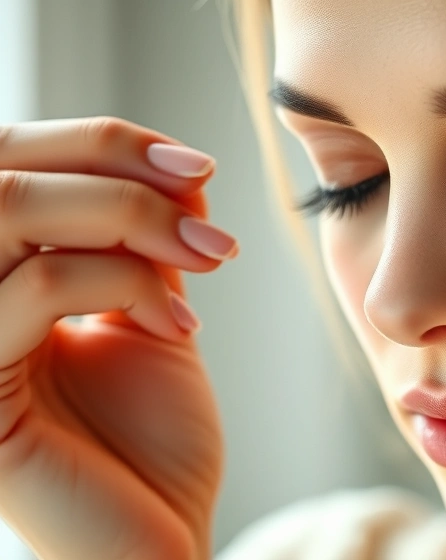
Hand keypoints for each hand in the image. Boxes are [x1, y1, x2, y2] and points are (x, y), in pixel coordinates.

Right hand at [0, 118, 233, 559]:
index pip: (12, 164)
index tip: (198, 166)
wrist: (162, 538)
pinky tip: (181, 328)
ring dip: (126, 218)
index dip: (101, 143)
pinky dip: (126, 285)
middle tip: (204, 202)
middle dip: (114, 169)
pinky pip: (36, 292)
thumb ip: (143, 246)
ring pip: (7, 213)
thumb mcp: (150, 319)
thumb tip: (174, 170)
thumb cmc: (153, 443)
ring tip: (207, 258)